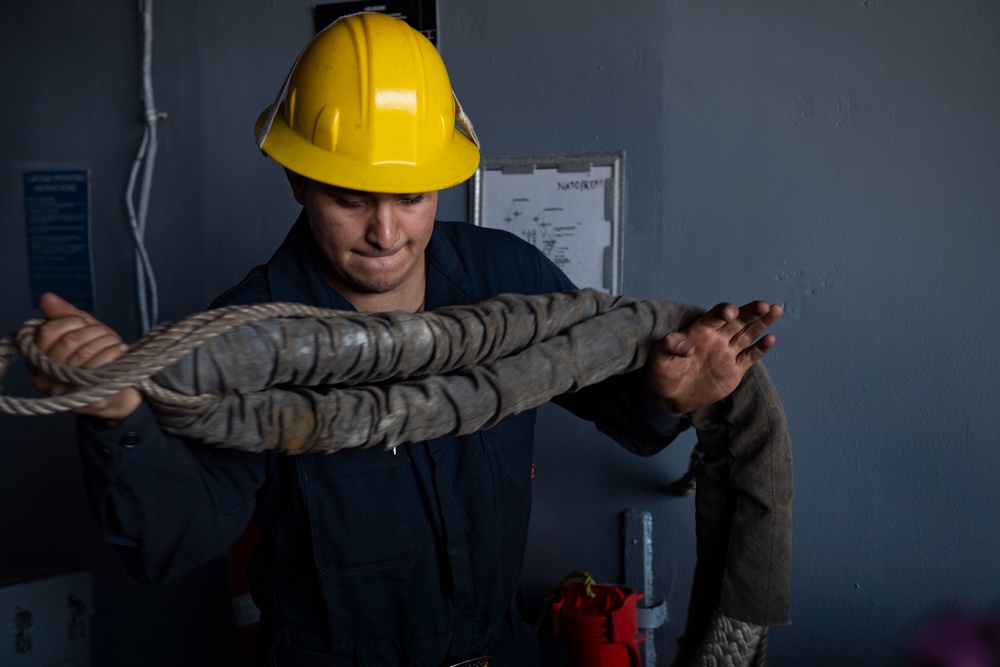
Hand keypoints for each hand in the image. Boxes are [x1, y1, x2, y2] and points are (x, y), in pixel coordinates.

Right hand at [31, 292, 141, 423]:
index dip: (72, 321)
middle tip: (106, 335)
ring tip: (116, 344)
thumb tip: (46, 298)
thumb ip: (66, 315)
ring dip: (107, 342)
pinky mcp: (83, 400)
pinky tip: (121, 351)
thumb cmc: (99, 359)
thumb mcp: (84, 331)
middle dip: (94, 331)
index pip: (47, 331)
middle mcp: (43, 378)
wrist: (121, 392)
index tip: (87, 324)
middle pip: (69, 341)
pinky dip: (113, 353)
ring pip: (85, 353)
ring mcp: (62, 392)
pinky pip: (98, 369)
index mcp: (37, 359)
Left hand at [646, 301, 782, 414]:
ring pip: (748, 334)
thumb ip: (669, 346)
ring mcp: (727, 353)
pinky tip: (770, 339)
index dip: (723, 312)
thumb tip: (686, 345)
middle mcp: (717, 338)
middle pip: (737, 321)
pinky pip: (749, 357)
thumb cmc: (662, 371)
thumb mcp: (659, 357)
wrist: (670, 395)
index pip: (714, 316)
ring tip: (776, 310)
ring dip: (762, 323)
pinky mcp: (734, 370)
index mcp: (699, 330)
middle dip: (750, 312)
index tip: (730, 312)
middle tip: (764, 305)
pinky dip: (760, 349)